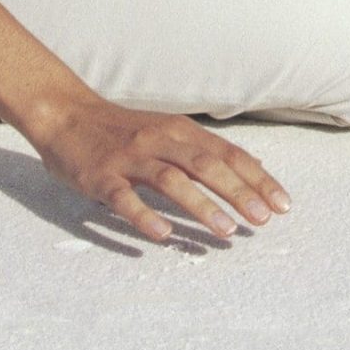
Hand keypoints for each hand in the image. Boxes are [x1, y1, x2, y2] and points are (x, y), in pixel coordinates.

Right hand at [29, 95, 289, 243]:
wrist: (67, 114)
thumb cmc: (124, 130)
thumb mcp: (170, 132)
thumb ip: (208, 150)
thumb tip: (256, 167)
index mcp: (181, 131)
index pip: (229, 155)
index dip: (257, 179)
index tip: (282, 204)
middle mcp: (161, 141)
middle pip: (207, 165)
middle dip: (239, 192)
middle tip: (263, 220)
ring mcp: (130, 159)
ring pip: (172, 180)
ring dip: (202, 206)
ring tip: (226, 231)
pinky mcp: (101, 176)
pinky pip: (124, 198)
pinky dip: (145, 215)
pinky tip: (164, 234)